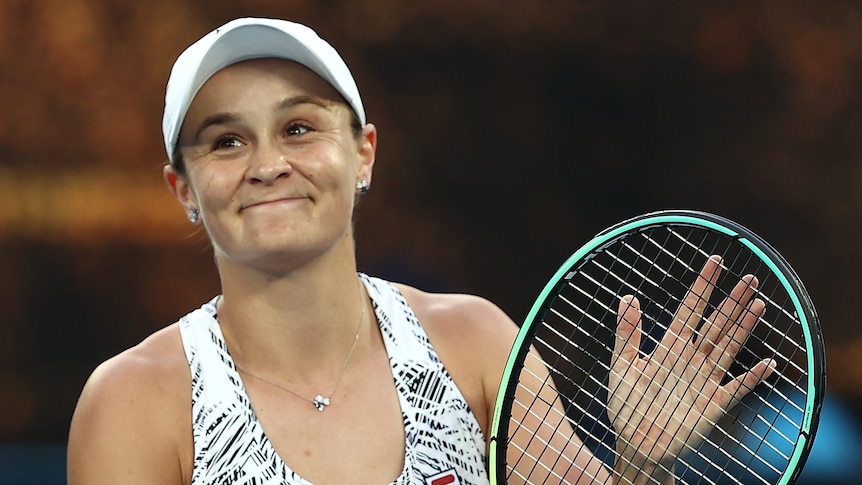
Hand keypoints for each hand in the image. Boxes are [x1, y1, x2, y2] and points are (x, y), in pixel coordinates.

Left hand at [607, 255, 775, 482]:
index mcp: (670, 346)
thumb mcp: (621, 365)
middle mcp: (691, 359)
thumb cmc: (627, 404)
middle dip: (732, 301)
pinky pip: (736, 388)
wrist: (635, 444)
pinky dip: (752, 378)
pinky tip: (767, 363)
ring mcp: (705, 380)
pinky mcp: (713, 405)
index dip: (702, 286)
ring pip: (728, 348)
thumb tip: (628, 297)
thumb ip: (627, 333)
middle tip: (750, 278)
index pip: (690, 309)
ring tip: (759, 305)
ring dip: (744, 328)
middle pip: (716, 324)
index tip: (715, 262)